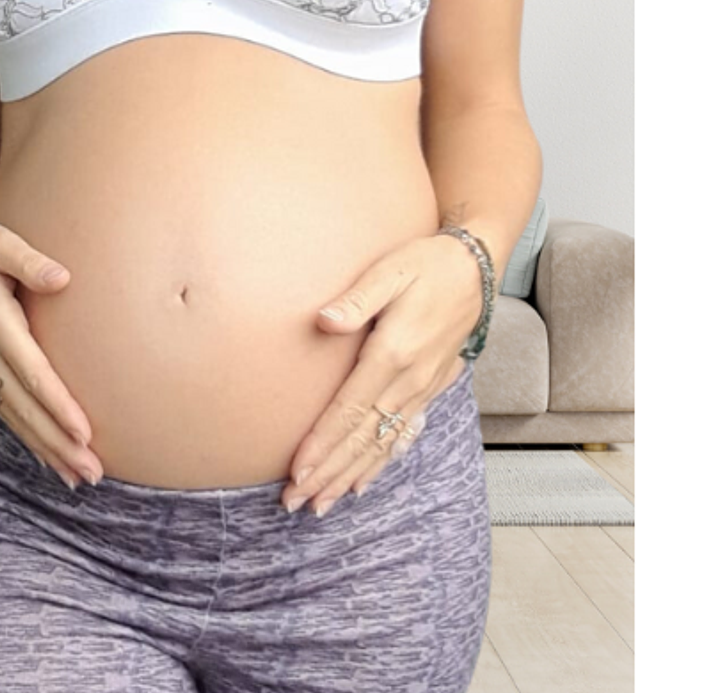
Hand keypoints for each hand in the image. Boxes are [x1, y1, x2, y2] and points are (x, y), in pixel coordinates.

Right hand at [0, 214, 104, 490]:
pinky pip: (3, 410)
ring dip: (46, 449)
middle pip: (25, 407)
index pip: (32, 373)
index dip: (58, 405)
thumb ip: (29, 259)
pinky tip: (48, 457)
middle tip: (91, 472)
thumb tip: (63, 277)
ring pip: (14, 416)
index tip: (84, 432)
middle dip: (58, 443)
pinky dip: (27, 437)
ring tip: (78, 477)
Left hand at [280, 232, 481, 515]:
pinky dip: (381, 462)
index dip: (323, 445)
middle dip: (327, 473)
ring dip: (349, 476)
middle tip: (293, 503)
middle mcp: (409, 380)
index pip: (350, 410)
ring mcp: (422, 388)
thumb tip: (323, 321)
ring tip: (321, 505)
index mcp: (393, 354)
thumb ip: (356, 299)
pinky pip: (403, 434)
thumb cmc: (426, 264)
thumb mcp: (389, 271)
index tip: (297, 472)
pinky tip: (363, 482)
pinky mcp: (430, 387)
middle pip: (362, 438)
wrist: (476, 268)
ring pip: (381, 444)